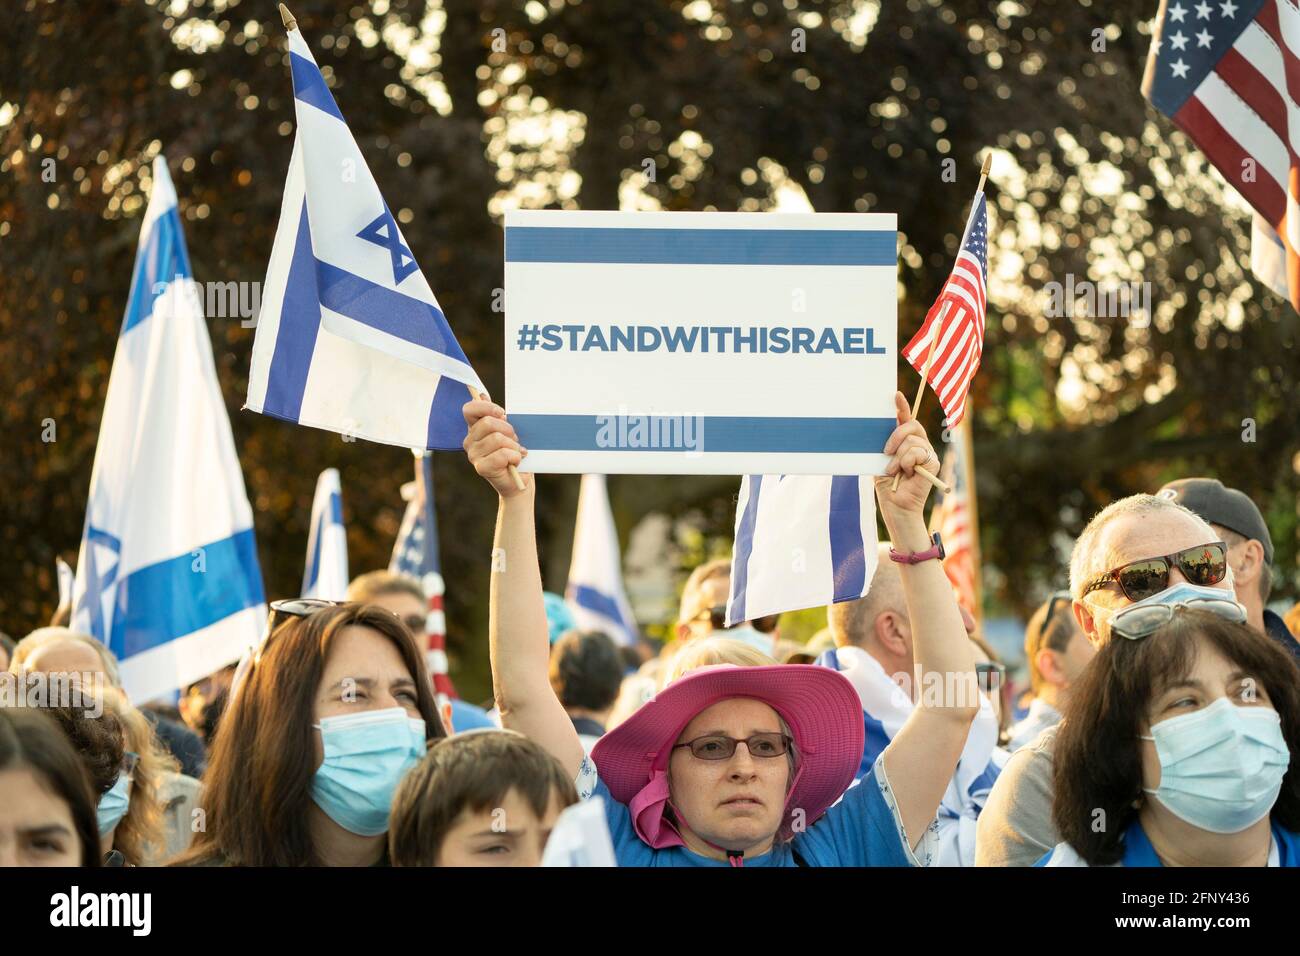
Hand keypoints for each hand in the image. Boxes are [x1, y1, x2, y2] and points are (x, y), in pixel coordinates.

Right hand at [463, 397, 530, 497]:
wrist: (518, 481)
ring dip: (513, 445)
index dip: (487, 407)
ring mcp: (473, 455)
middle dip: (508, 429)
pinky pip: (502, 454)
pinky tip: (515, 462)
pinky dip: (515, 456)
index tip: (503, 413)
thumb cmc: (514, 453)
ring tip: (516, 452)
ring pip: (497, 438)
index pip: (469, 409)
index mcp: (474, 429)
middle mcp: (469, 441)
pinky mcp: (481, 468)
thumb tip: (481, 395)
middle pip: (488, 423)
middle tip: (514, 439)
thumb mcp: (507, 431)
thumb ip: (495, 415)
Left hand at [874, 391, 939, 518]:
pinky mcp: (933, 463)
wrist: (896, 506)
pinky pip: (917, 452)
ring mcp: (928, 453)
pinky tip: (905, 474)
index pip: (906, 419)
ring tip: (894, 471)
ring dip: (898, 457)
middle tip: (886, 451)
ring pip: (912, 440)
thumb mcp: (881, 459)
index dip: (902, 406)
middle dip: (896, 435)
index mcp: (906, 442)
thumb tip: (883, 425)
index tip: (895, 395)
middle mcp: (919, 445)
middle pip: (911, 425)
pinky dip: (906, 463)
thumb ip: (886, 444)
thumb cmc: (887, 485)